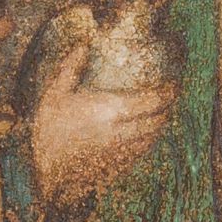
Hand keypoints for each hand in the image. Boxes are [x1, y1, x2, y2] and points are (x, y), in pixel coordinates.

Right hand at [29, 37, 171, 208]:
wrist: (48, 176)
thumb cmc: (50, 134)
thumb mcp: (54, 96)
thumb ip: (70, 69)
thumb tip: (83, 45)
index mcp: (111, 110)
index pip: (153, 100)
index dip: (169, 91)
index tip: (174, 83)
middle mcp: (124, 132)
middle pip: (160, 119)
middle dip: (168, 107)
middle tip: (170, 96)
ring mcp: (125, 151)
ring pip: (154, 136)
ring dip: (161, 123)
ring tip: (160, 112)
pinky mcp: (122, 166)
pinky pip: (144, 150)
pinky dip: (150, 138)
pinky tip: (144, 132)